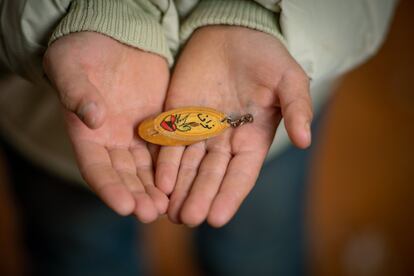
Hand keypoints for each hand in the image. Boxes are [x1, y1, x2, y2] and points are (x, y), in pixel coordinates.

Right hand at [44, 32, 168, 222]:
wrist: (113, 38)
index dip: (109, 189)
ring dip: (157, 189)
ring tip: (168, 206)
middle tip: (151, 213)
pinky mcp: (161, 124)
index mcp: (86, 134)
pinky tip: (184, 181)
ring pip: (147, 169)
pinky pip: (168, 148)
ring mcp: (137, 135)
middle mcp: (112, 142)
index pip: (95, 169)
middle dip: (137, 196)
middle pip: (125, 176)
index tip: (124, 206)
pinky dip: (174, 166)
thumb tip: (93, 118)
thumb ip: (77, 93)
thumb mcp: (70, 67)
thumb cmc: (82, 51)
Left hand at [156, 26, 312, 226]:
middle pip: (212, 175)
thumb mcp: (288, 79)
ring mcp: (200, 130)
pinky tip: (160, 182)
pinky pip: (171, 143)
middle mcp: (225, 141)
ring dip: (180, 189)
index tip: (217, 218)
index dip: (230, 195)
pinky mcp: (178, 117)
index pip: (241, 174)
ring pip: (189, 166)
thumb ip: (297, 108)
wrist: (232, 33)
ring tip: (170, 213)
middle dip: (200, 197)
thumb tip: (305, 140)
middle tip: (188, 220)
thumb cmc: (265, 56)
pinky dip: (165, 162)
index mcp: (253, 138)